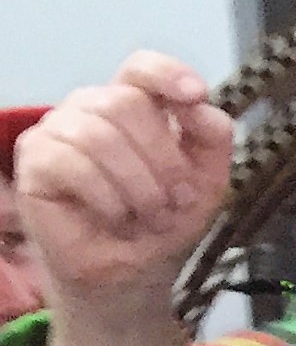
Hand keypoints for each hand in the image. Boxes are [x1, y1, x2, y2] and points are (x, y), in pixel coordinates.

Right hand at [16, 54, 234, 312]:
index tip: (194, 95)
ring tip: (150, 217)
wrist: (131, 277)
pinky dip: (107, 198)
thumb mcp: (205, 185)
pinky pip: (72, 163)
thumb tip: (203, 107)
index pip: (140, 68)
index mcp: (131, 106)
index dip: (166, 73)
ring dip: (138, 185)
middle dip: (164, 159)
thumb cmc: (161, 225)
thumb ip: (211, 142)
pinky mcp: (34, 161)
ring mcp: (56, 131)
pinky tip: (115, 218)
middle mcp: (89, 109)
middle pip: (125, 103)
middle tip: (178, 200)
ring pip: (99, 133)